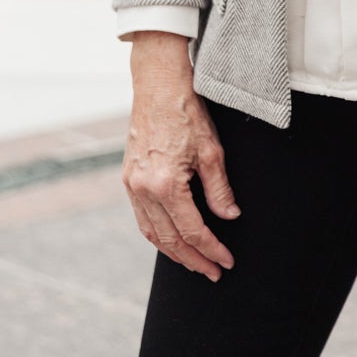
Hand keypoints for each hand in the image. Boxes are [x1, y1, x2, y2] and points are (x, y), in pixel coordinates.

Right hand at [123, 32, 240, 281]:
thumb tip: (229, 217)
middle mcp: (143, 189)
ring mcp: (131, 185)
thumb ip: (219, 189)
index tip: (226, 261)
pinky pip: (141, 218)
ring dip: (174, 253)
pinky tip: (172, 239)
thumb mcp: (212, 150)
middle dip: (193, 260)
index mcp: (165, 184)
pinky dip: (157, 234)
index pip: (192, 231)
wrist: (157, 83)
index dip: (212, 249)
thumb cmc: (186, 111)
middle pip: (170, 240)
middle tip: (213, 272)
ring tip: (194, 263)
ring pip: (152, 233)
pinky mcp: (128, 178)